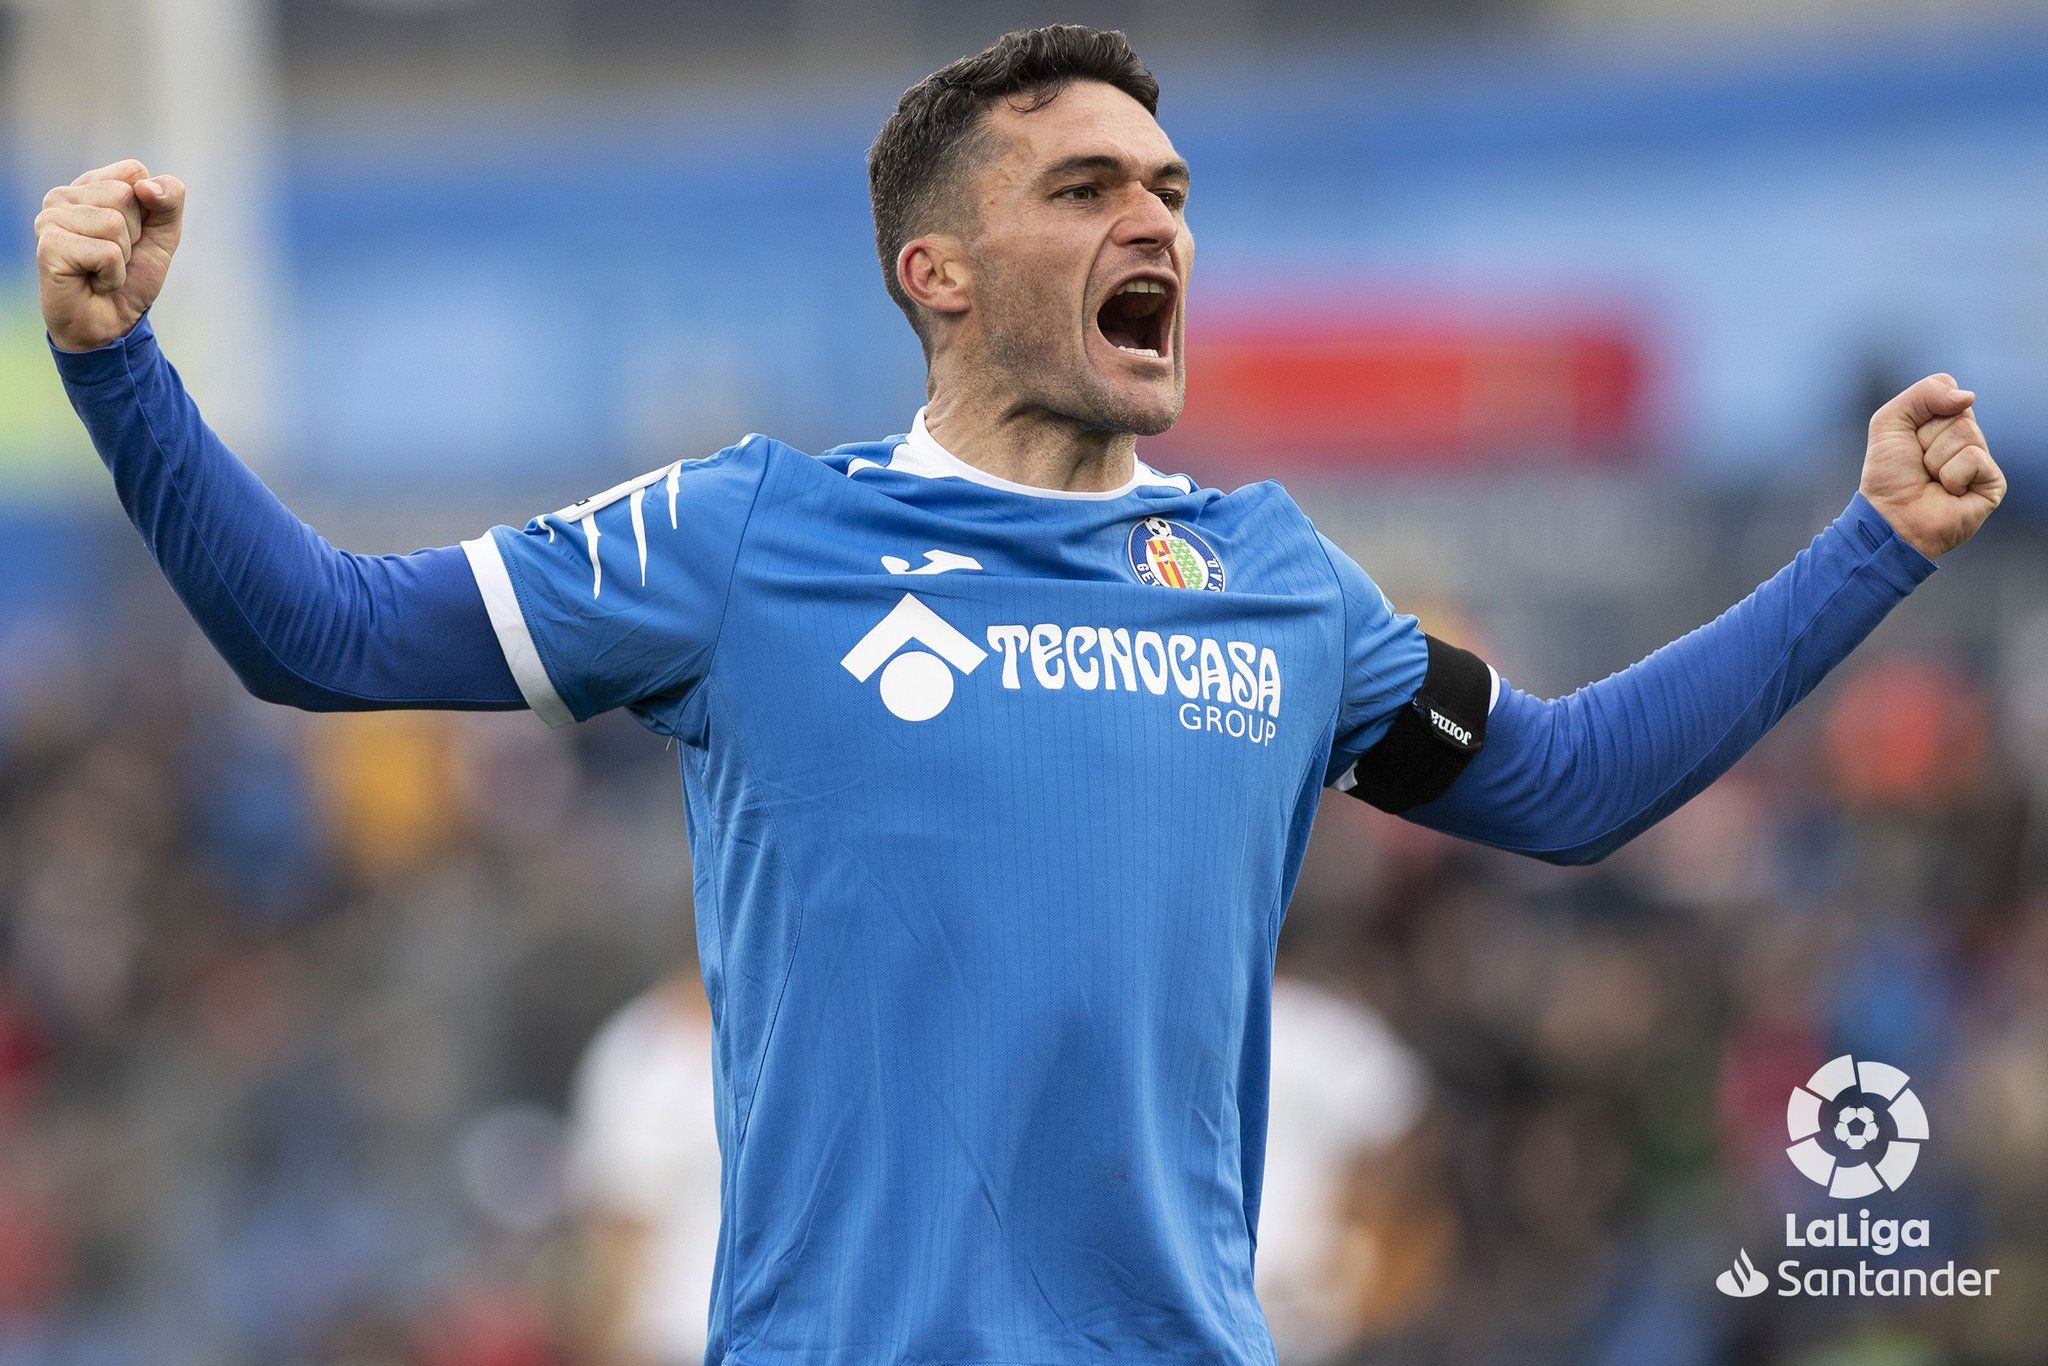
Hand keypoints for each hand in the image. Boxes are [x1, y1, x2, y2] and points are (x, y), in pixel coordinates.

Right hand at [36, 160, 184, 351]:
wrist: (111, 325)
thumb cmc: (131, 278)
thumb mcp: (163, 236)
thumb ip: (170, 202)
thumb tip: (146, 186)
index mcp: (89, 186)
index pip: (133, 171)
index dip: (148, 209)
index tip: (133, 235)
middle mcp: (63, 196)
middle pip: (125, 195)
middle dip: (135, 235)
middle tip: (116, 258)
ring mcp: (50, 218)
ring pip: (115, 223)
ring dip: (123, 258)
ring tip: (103, 270)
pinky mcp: (50, 245)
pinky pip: (107, 252)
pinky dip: (113, 275)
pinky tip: (94, 281)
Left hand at [1859, 374, 2005, 558]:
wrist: (1891, 517)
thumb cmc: (1888, 474)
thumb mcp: (1889, 421)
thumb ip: (1924, 394)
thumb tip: (1969, 397)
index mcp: (1944, 423)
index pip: (1947, 391)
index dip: (1920, 413)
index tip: (1907, 439)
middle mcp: (1966, 440)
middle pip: (1958, 412)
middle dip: (1927, 437)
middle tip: (1918, 463)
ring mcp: (1981, 460)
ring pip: (1965, 432)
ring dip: (1935, 459)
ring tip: (1931, 479)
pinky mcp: (1993, 483)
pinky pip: (1974, 458)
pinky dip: (1951, 476)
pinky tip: (1948, 492)